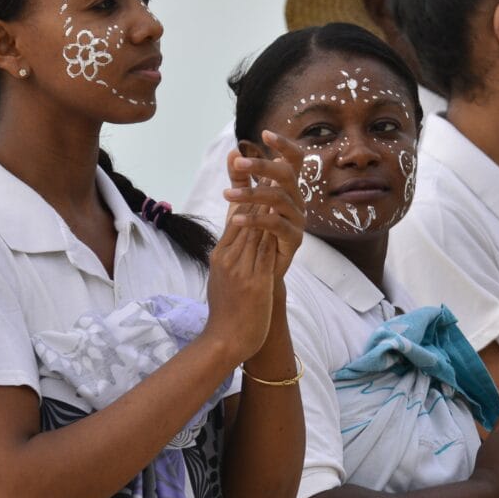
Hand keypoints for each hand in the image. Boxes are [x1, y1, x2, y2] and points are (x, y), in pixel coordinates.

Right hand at [203, 161, 279, 361]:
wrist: (225, 340)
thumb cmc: (228, 313)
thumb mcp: (224, 279)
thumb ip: (232, 256)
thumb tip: (239, 239)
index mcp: (220, 256)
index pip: (232, 216)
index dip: (239, 188)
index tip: (244, 164)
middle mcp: (227, 258)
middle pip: (240, 215)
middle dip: (249, 183)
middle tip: (257, 156)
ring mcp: (239, 269)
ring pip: (252, 227)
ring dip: (262, 198)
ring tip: (271, 176)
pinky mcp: (253, 281)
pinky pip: (263, 250)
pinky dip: (269, 227)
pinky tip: (278, 211)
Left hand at [221, 131, 306, 277]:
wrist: (261, 269)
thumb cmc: (254, 232)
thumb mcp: (244, 201)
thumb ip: (240, 178)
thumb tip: (234, 152)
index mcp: (289, 187)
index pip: (295, 160)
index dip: (284, 145)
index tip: (265, 134)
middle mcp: (297, 200)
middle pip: (286, 175)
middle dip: (262, 167)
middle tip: (239, 164)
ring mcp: (298, 219)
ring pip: (279, 199)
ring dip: (251, 194)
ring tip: (226, 196)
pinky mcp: (294, 239)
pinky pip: (276, 225)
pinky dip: (255, 220)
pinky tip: (236, 219)